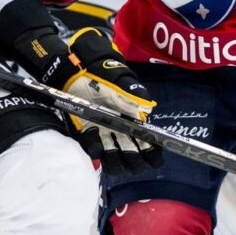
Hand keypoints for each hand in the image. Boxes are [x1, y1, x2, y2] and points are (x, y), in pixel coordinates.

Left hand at [40, 29, 162, 174]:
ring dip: (115, 160)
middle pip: (133, 157)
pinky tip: (96, 143)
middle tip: (131, 152)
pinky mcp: (88, 133)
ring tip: (112, 151)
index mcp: (135, 123)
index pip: (149, 145)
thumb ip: (136, 95)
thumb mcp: (123, 86)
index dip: (152, 154)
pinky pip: (93, 147)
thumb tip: (147, 106)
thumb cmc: (107, 80)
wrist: (83, 74)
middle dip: (134, 160)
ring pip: (114, 158)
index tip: (151, 155)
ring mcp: (105, 135)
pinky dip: (95, 148)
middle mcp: (122, 133)